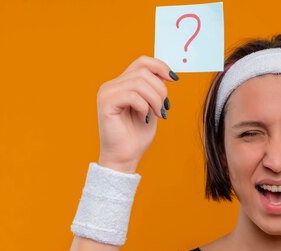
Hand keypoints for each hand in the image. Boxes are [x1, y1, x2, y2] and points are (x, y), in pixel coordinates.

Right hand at [96, 56, 177, 171]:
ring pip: (139, 82)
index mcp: (122, 84)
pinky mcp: (106, 103)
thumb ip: (155, 90)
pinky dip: (144, 106)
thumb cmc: (137, 136)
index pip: (142, 62)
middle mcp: (112, 85)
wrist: (125, 157)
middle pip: (143, 71)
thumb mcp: (152, 108)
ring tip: (158, 114)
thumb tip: (167, 74)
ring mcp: (107, 93)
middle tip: (164, 109)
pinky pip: (132, 95)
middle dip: (161, 90)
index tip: (174, 79)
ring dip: (155, 99)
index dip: (160, 66)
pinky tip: (145, 118)